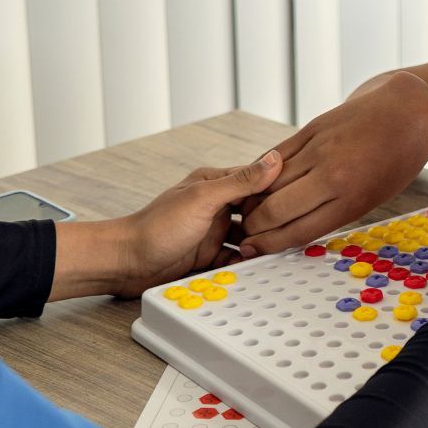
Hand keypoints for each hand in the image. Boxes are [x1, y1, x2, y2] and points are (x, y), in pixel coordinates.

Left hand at [51, 152, 282, 299]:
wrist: (126, 262)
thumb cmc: (156, 226)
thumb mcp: (203, 199)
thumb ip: (240, 181)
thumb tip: (274, 159)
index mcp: (215, 182)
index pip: (257, 180)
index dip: (279, 189)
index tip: (302, 197)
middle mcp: (215, 204)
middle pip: (256, 210)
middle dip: (273, 220)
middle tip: (294, 230)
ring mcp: (211, 231)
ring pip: (249, 235)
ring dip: (260, 243)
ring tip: (278, 251)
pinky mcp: (207, 256)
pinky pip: (235, 258)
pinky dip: (246, 262)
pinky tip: (257, 267)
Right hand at [236, 71, 427, 255]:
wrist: (406, 111)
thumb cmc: (394, 161)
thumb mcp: (372, 197)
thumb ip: (333, 213)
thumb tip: (292, 230)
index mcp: (351, 200)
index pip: (297, 230)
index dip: (268, 245)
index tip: (252, 250)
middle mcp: (332, 175)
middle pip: (274, 209)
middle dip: (253, 227)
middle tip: (246, 232)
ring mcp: (318, 149)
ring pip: (267, 182)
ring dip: (251, 201)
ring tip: (248, 211)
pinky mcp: (311, 129)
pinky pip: (275, 155)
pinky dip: (260, 173)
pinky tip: (256, 184)